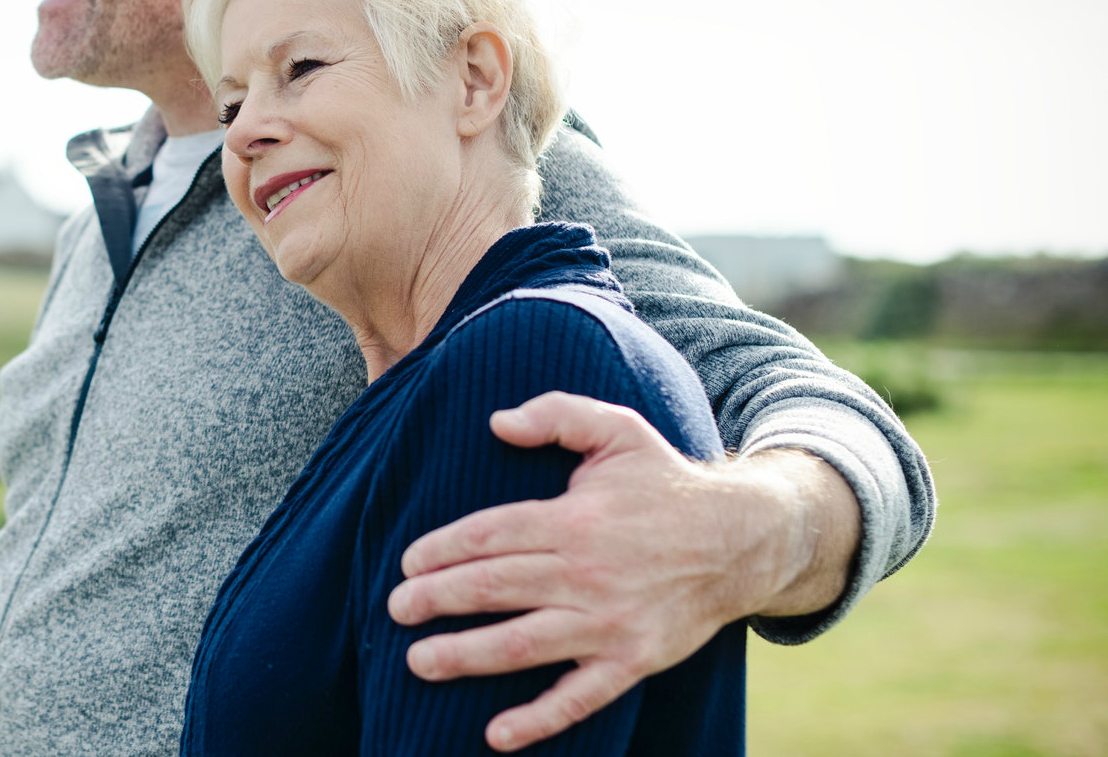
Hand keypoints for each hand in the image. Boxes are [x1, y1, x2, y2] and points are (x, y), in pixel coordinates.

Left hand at [386, 391, 857, 751]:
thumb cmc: (664, 483)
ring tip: (418, 661)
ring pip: (521, 643)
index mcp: (574, 519)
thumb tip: (496, 421)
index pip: (489, 535)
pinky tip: (496, 735)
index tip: (407, 563)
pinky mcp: (632, 661)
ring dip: (465, 656)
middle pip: (494, 588)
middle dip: (436, 600)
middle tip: (395, 609)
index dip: (442, 549)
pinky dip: (538, 720)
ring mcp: (609, 622)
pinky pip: (579, 698)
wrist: (742, 540)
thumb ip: (557, 413)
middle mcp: (586, 573)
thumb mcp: (618, 429)